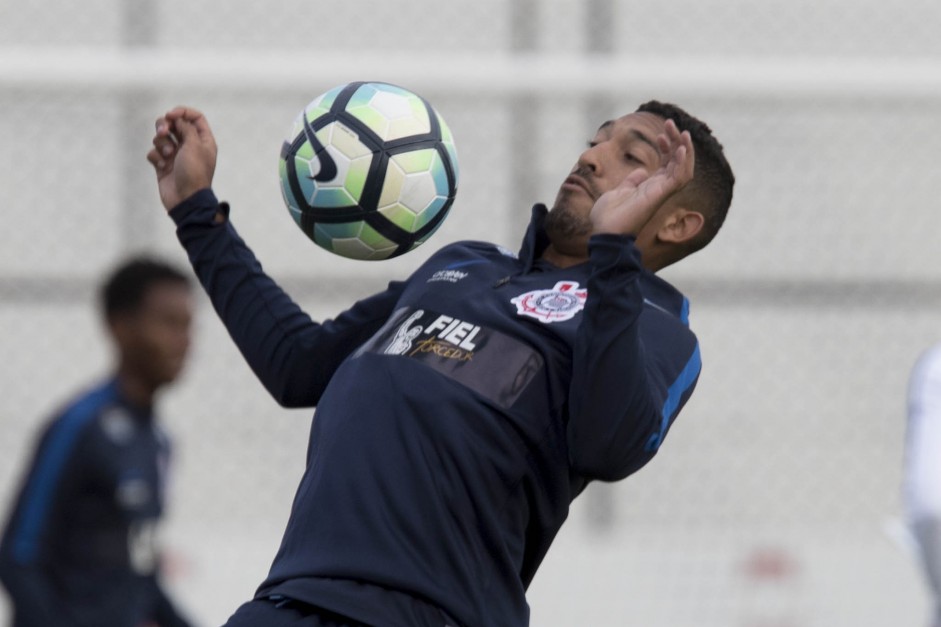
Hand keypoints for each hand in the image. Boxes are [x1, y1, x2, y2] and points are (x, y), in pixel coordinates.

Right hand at [147, 107, 217, 210]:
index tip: (171, 115)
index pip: (195, 117)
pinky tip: (162, 166)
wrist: (185, 199)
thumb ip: (186, 128)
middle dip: (165, 125)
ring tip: (168, 155)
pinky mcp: (163, 164)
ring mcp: (176, 155)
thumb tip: (177, 118)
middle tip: (164, 131)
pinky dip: (156, 157)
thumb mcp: (194, 146)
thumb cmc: (194, 173)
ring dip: (161, 143)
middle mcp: (190, 146)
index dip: (182, 112)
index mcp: (203, 140)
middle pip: (175, 124)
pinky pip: (154, 152)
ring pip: (161, 137)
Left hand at [589, 119, 694, 236]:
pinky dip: (682, 163)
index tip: (659, 134)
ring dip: (684, 148)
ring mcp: (660, 193)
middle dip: (677, 142)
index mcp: (650, 188)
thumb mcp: (619, 191)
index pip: (667, 165)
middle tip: (671, 123)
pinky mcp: (659, 196)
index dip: (667, 148)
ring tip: (680, 131)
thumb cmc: (608, 216)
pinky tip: (681, 148)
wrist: (603, 231)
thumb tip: (640, 171)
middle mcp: (659, 190)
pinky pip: (679, 178)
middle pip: (677, 162)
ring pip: (683, 168)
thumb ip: (632, 181)